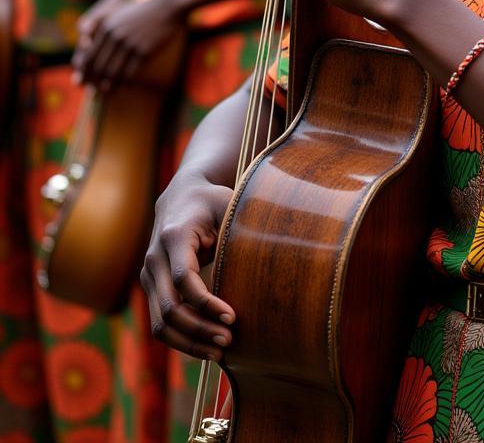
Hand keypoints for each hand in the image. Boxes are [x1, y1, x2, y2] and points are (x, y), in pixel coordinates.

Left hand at [72, 0, 184, 91]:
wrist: (169, 7)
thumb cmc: (143, 11)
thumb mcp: (117, 12)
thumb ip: (99, 25)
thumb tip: (83, 43)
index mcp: (106, 28)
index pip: (88, 56)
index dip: (84, 72)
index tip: (82, 82)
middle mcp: (115, 37)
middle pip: (98, 67)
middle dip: (93, 83)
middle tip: (92, 93)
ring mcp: (130, 44)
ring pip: (113, 73)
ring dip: (107, 87)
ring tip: (106, 94)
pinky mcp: (144, 51)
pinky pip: (130, 73)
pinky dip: (124, 84)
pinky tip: (123, 89)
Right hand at [141, 168, 235, 360]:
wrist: (181, 197)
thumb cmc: (213, 202)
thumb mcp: (228, 207)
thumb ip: (241, 230)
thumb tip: (267, 261)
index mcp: (174, 237)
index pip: (183, 280)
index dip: (207, 303)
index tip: (233, 317)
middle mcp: (154, 259)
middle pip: (169, 308)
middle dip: (199, 330)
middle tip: (229, 341)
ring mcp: (149, 276)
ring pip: (159, 323)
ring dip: (188, 342)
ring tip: (220, 352)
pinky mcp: (151, 288)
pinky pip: (160, 323)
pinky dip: (181, 339)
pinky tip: (206, 346)